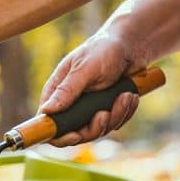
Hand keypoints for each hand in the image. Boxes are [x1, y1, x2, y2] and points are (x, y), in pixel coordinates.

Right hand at [39, 30, 150, 146]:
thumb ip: (67, 90)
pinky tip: (130, 96)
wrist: (133, 45)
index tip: (76, 135)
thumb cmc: (104, 49)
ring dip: (115, 116)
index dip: (58, 135)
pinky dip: (125, 112)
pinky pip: (114, 123)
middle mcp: (70, 103)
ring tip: (125, 97)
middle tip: (105, 114)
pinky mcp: (107, 109)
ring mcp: (89, 108)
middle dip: (94, 127)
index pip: (47, 122)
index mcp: (57, 92)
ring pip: (97, 130)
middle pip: (75, 133)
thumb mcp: (84, 69)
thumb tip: (46, 111)